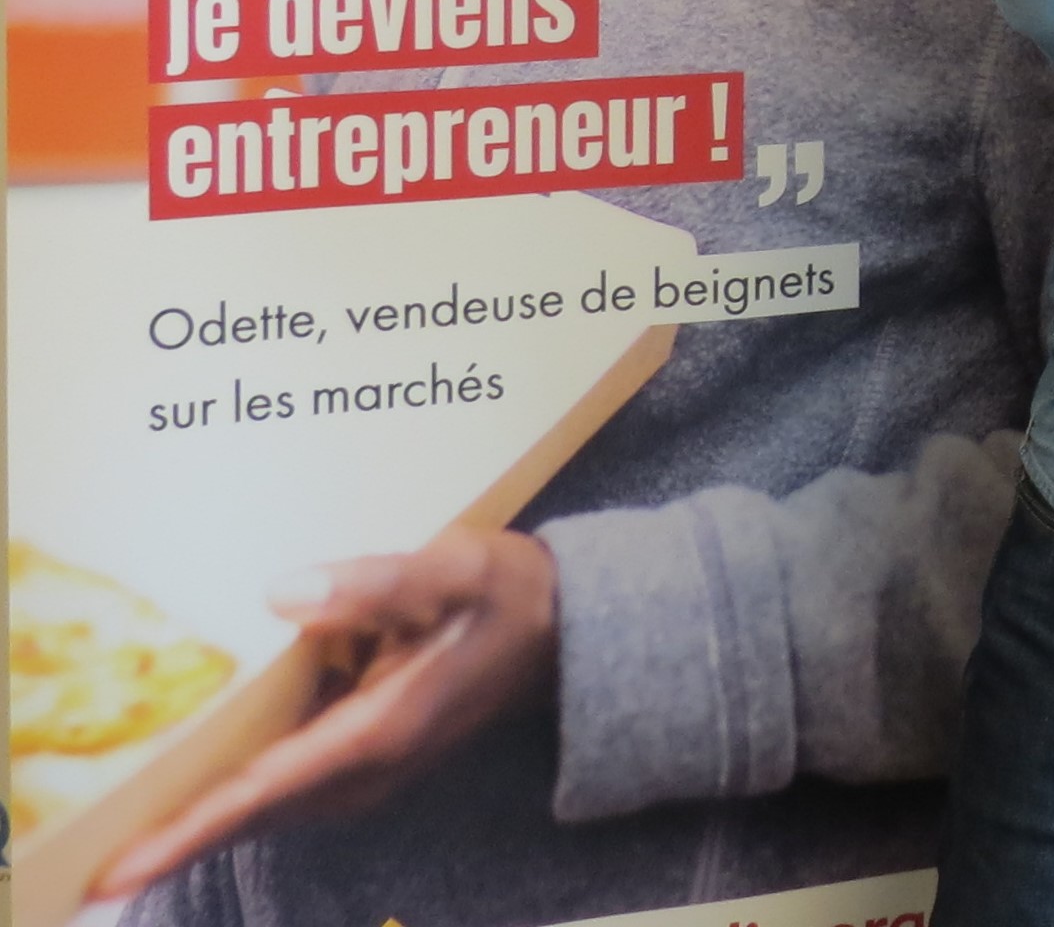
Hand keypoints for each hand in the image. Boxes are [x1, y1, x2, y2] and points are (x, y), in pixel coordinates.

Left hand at [94, 528, 558, 894]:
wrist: (568, 629)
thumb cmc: (507, 593)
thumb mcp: (452, 570)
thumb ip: (375, 583)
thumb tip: (282, 595)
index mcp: (380, 729)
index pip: (263, 790)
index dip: (188, 830)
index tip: (120, 870)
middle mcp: (369, 769)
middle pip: (253, 813)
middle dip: (177, 837)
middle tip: (98, 863)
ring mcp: (371, 772)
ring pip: (268, 806)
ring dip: (205, 817)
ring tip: (135, 824)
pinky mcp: (369, 761)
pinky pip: (288, 786)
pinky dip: (242, 790)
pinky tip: (211, 768)